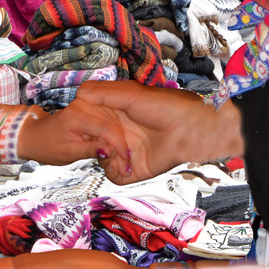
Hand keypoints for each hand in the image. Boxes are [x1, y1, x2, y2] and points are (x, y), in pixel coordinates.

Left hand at [15, 101, 130, 166]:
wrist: (34, 135)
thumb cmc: (46, 146)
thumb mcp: (66, 153)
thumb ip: (88, 151)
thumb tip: (109, 152)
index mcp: (76, 116)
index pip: (105, 128)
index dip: (119, 144)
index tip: (126, 159)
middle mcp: (83, 106)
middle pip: (112, 124)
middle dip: (122, 143)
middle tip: (128, 163)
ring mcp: (87, 106)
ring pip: (113, 122)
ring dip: (120, 139)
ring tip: (125, 158)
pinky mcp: (90, 109)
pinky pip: (107, 122)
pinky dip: (114, 135)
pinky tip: (117, 148)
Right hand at [71, 81, 243, 182]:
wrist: (189, 129)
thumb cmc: (166, 107)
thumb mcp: (131, 94)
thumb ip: (104, 94)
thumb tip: (80, 92)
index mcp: (119, 114)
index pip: (93, 120)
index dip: (86, 122)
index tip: (80, 120)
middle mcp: (121, 133)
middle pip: (94, 142)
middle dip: (92, 141)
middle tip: (97, 138)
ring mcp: (127, 153)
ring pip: (101, 159)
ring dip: (104, 156)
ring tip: (114, 150)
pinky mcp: (134, 170)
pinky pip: (113, 175)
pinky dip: (113, 171)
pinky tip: (122, 163)